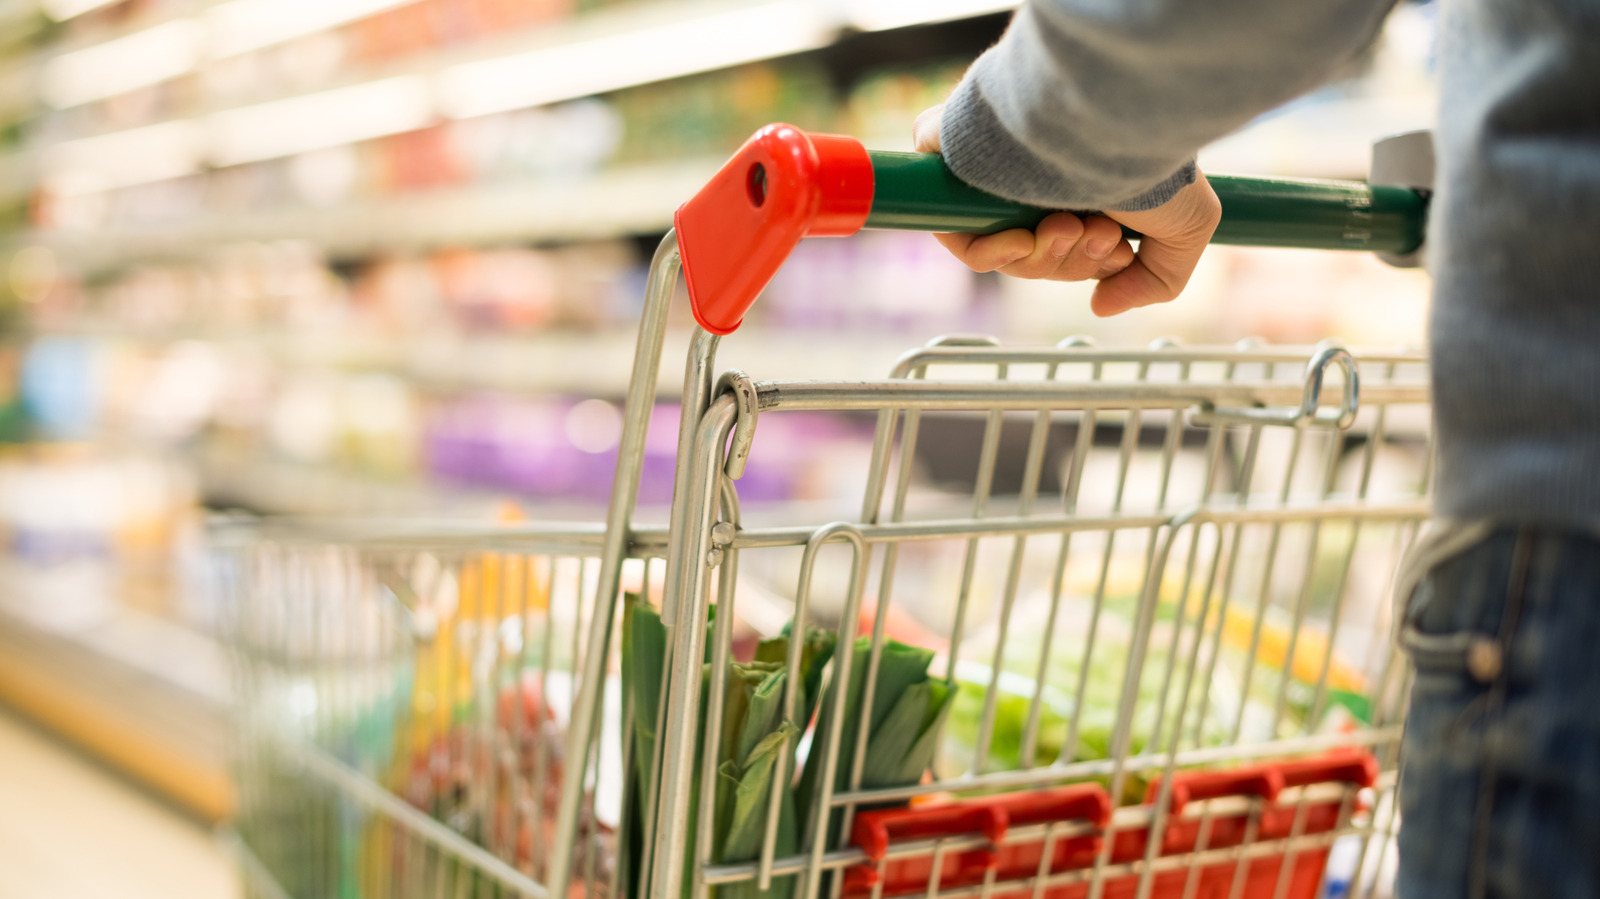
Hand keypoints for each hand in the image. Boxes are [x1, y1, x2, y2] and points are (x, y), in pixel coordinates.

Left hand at [913, 104, 1221, 316]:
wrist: (1115, 115)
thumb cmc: (1155, 163)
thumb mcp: (1187, 230)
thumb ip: (1155, 280)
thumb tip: (1100, 305)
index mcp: (1083, 183)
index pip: (1066, 248)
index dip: (1087, 264)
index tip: (1117, 252)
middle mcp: (1038, 175)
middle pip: (1035, 256)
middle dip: (1070, 262)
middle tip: (1098, 235)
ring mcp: (997, 170)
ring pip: (1001, 250)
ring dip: (1041, 257)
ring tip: (1071, 225)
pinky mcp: (954, 161)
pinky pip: (955, 231)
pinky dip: (990, 252)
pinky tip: (1024, 239)